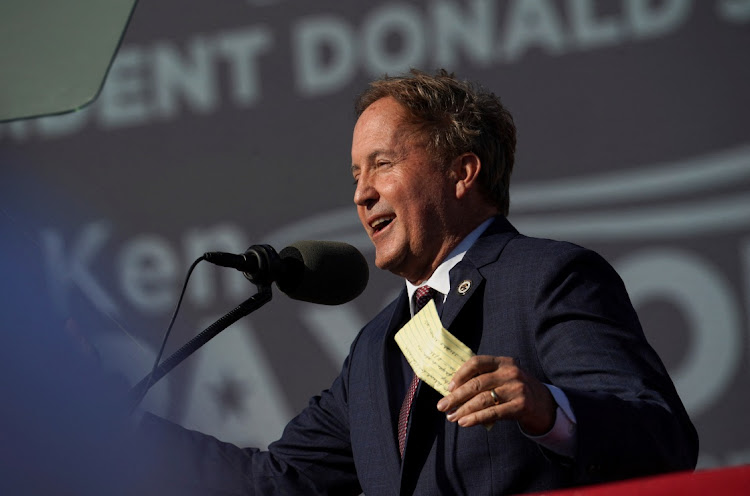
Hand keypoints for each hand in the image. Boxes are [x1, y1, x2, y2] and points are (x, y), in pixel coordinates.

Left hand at [436, 355, 555, 434]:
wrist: (546, 406)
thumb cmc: (517, 391)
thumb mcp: (504, 378)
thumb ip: (485, 379)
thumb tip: (453, 391)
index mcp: (504, 362)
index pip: (477, 362)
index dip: (460, 374)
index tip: (448, 387)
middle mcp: (511, 372)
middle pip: (477, 383)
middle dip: (456, 396)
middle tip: (442, 406)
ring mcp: (517, 389)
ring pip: (483, 399)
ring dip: (463, 409)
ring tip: (451, 417)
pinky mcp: (520, 406)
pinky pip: (492, 413)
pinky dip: (475, 418)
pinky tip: (465, 422)